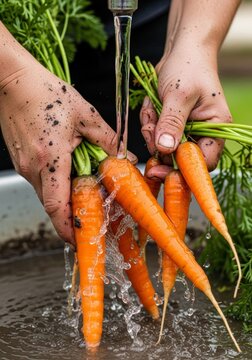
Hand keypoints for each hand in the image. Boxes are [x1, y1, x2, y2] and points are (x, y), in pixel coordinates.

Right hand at [0, 41, 135, 245]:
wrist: (11, 80)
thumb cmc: (45, 92)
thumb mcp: (84, 114)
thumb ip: (107, 139)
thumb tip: (124, 157)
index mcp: (50, 158)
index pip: (56, 205)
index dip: (68, 228)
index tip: (80, 240)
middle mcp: (33, 167)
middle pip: (52, 205)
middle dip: (71, 216)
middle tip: (91, 219)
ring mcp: (24, 165)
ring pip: (46, 194)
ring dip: (65, 200)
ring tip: (85, 194)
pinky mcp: (21, 160)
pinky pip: (40, 181)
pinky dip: (57, 185)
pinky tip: (70, 173)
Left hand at [140, 48, 230, 172]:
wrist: (181, 52)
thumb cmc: (188, 68)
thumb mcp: (179, 95)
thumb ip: (172, 122)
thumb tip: (165, 148)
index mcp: (215, 129)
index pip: (203, 162)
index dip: (182, 170)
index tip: (159, 168)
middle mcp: (202, 134)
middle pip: (178, 158)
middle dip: (159, 146)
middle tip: (150, 128)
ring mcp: (185, 131)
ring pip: (162, 148)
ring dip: (151, 131)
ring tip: (153, 109)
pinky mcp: (170, 126)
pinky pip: (154, 136)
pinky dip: (149, 123)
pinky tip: (151, 106)